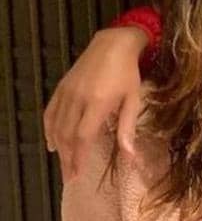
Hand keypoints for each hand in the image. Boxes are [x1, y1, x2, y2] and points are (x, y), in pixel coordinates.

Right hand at [43, 26, 147, 181]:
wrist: (113, 44)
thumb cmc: (128, 73)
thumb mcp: (133, 99)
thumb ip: (127, 127)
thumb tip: (130, 155)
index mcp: (97, 103)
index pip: (83, 137)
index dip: (79, 157)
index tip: (78, 175)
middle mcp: (78, 99)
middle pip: (67, 135)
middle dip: (68, 158)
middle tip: (69, 176)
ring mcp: (67, 92)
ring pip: (56, 125)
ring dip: (59, 147)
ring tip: (64, 164)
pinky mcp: (61, 87)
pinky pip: (50, 112)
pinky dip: (49, 129)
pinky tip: (52, 142)